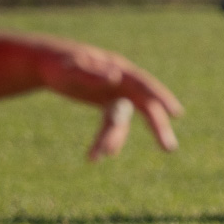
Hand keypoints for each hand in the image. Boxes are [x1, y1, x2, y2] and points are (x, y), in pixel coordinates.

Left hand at [35, 43, 183, 160]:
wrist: (48, 65)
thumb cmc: (59, 65)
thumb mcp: (70, 69)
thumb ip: (91, 73)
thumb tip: (115, 76)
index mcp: (120, 70)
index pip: (146, 85)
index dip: (162, 99)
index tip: (176, 114)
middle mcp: (123, 83)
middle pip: (146, 106)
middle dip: (157, 127)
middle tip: (169, 148)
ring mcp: (116, 94)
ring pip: (121, 121)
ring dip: (112, 140)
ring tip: (93, 158)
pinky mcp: (108, 104)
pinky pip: (111, 124)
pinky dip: (104, 139)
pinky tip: (94, 157)